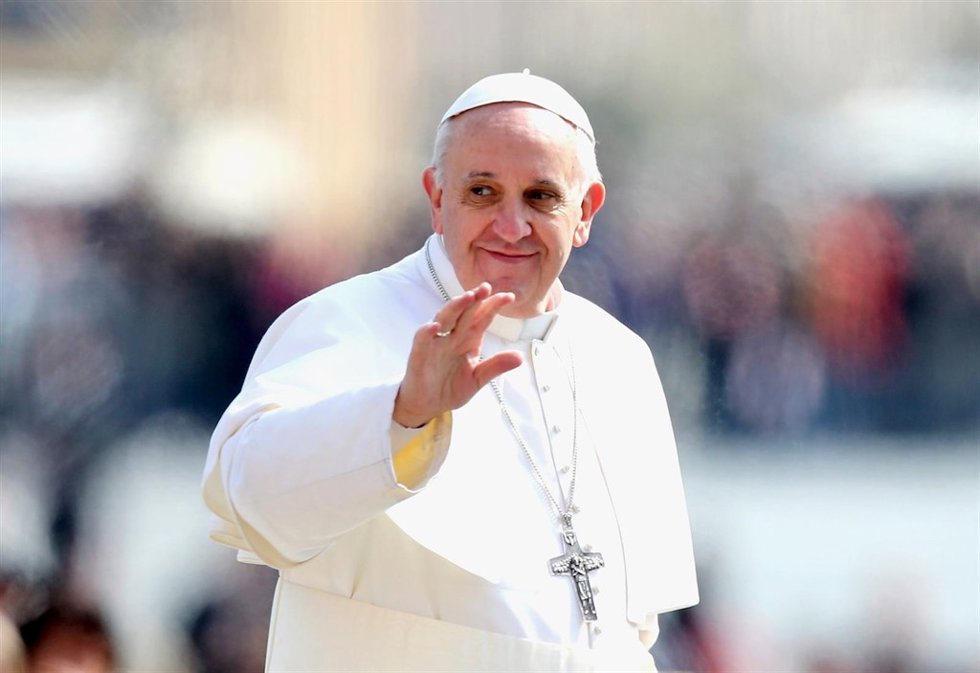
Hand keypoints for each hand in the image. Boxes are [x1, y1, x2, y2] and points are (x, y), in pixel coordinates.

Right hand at [393, 283, 523, 427]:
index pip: (482, 318)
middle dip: (474, 299)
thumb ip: (495, 366)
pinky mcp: (419, 354)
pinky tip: (435, 326)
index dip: (493, 306)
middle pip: (464, 313)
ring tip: (467, 297)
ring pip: (444, 319)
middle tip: (486, 287)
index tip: (509, 296)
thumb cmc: (450, 388)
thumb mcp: (478, 379)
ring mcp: (435, 343)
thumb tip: (520, 357)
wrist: (427, 405)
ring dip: (455, 307)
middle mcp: (452, 337)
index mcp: (468, 340)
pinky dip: (427, 331)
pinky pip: (422, 339)